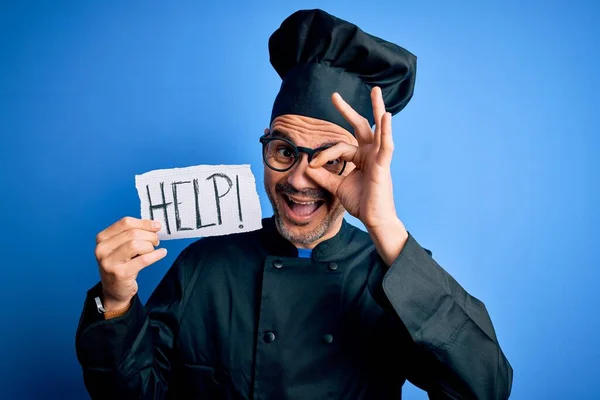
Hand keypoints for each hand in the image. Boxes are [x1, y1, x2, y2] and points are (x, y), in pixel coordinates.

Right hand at [94, 217, 166, 309]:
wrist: (114, 290)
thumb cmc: (121, 265)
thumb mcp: (121, 247)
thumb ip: (133, 234)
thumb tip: (154, 225)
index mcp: (102, 238)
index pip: (125, 222)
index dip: (144, 223)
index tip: (156, 226)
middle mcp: (102, 249)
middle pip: (132, 233)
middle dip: (149, 235)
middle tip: (156, 241)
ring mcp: (109, 262)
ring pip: (136, 244)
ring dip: (150, 246)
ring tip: (153, 249)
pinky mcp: (120, 274)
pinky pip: (143, 260)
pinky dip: (156, 255)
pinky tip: (162, 253)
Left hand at [306, 86, 399, 231]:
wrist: (373, 219)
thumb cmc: (361, 203)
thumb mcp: (337, 186)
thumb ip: (324, 176)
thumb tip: (307, 166)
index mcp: (360, 158)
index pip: (340, 147)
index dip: (325, 153)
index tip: (313, 164)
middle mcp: (370, 154)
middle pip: (361, 127)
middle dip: (348, 111)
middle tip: (335, 96)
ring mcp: (378, 158)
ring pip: (377, 129)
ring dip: (376, 108)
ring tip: (375, 91)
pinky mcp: (383, 165)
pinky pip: (386, 145)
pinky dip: (386, 130)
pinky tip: (385, 116)